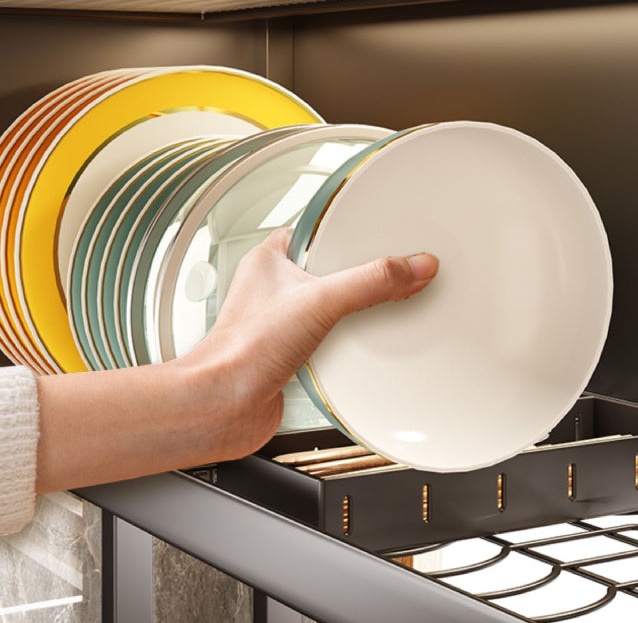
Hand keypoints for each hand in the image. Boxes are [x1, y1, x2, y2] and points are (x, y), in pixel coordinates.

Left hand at [182, 228, 438, 460]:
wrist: (224, 407)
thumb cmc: (242, 349)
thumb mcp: (320, 301)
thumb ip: (370, 281)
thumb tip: (413, 266)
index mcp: (268, 259)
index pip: (315, 230)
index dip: (347, 230)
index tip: (378, 233)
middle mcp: (272, 288)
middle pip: (329, 269)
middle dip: (356, 275)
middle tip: (384, 273)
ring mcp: (280, 321)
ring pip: (327, 306)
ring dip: (350, 312)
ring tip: (374, 308)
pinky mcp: (289, 352)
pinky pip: (326, 338)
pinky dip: (343, 341)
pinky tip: (357, 345)